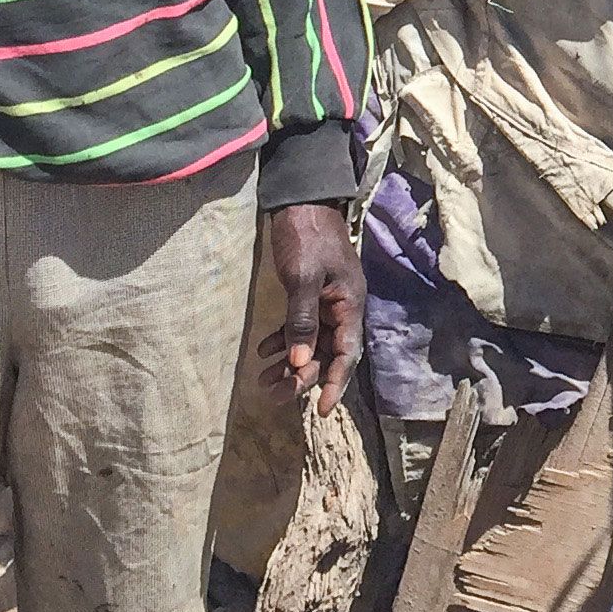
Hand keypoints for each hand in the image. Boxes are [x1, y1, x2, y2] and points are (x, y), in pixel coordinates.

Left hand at [262, 202, 364, 415]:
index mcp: (349, 304)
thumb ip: (302, 320)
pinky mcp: (310, 294)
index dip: (336, 383)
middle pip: (326, 353)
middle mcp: (342, 307)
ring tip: (263, 380)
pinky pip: (300, 326)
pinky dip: (283, 340)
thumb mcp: (303, 278)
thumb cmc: (306, 237)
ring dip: (290, 362)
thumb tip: (301, 363)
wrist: (302, 201)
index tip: (322, 410)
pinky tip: (263, 351)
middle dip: (302, 377)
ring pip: (311, 343)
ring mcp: (327, 301)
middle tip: (273, 395)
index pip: (347, 353)